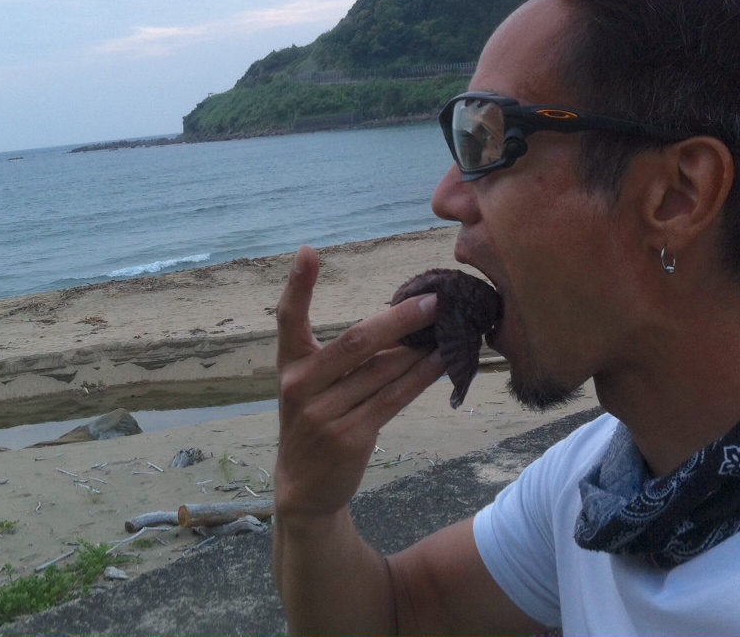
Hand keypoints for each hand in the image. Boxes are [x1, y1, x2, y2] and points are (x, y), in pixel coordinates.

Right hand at [273, 246, 445, 520]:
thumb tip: (401, 323)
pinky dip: (421, 379)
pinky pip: (393, 399)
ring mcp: (323, 414)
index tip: (308, 251)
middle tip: (433, 300)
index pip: (288, 318)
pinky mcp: (349, 438)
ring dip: (420, 349)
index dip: (297, 284)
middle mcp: (300, 386)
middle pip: (355, 342)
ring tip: (450, 327)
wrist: (305, 487)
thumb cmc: (316, 423)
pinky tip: (442, 363)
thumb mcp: (313, 387)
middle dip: (398, 320)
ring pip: (381, 372)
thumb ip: (344, 359)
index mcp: (289, 366)